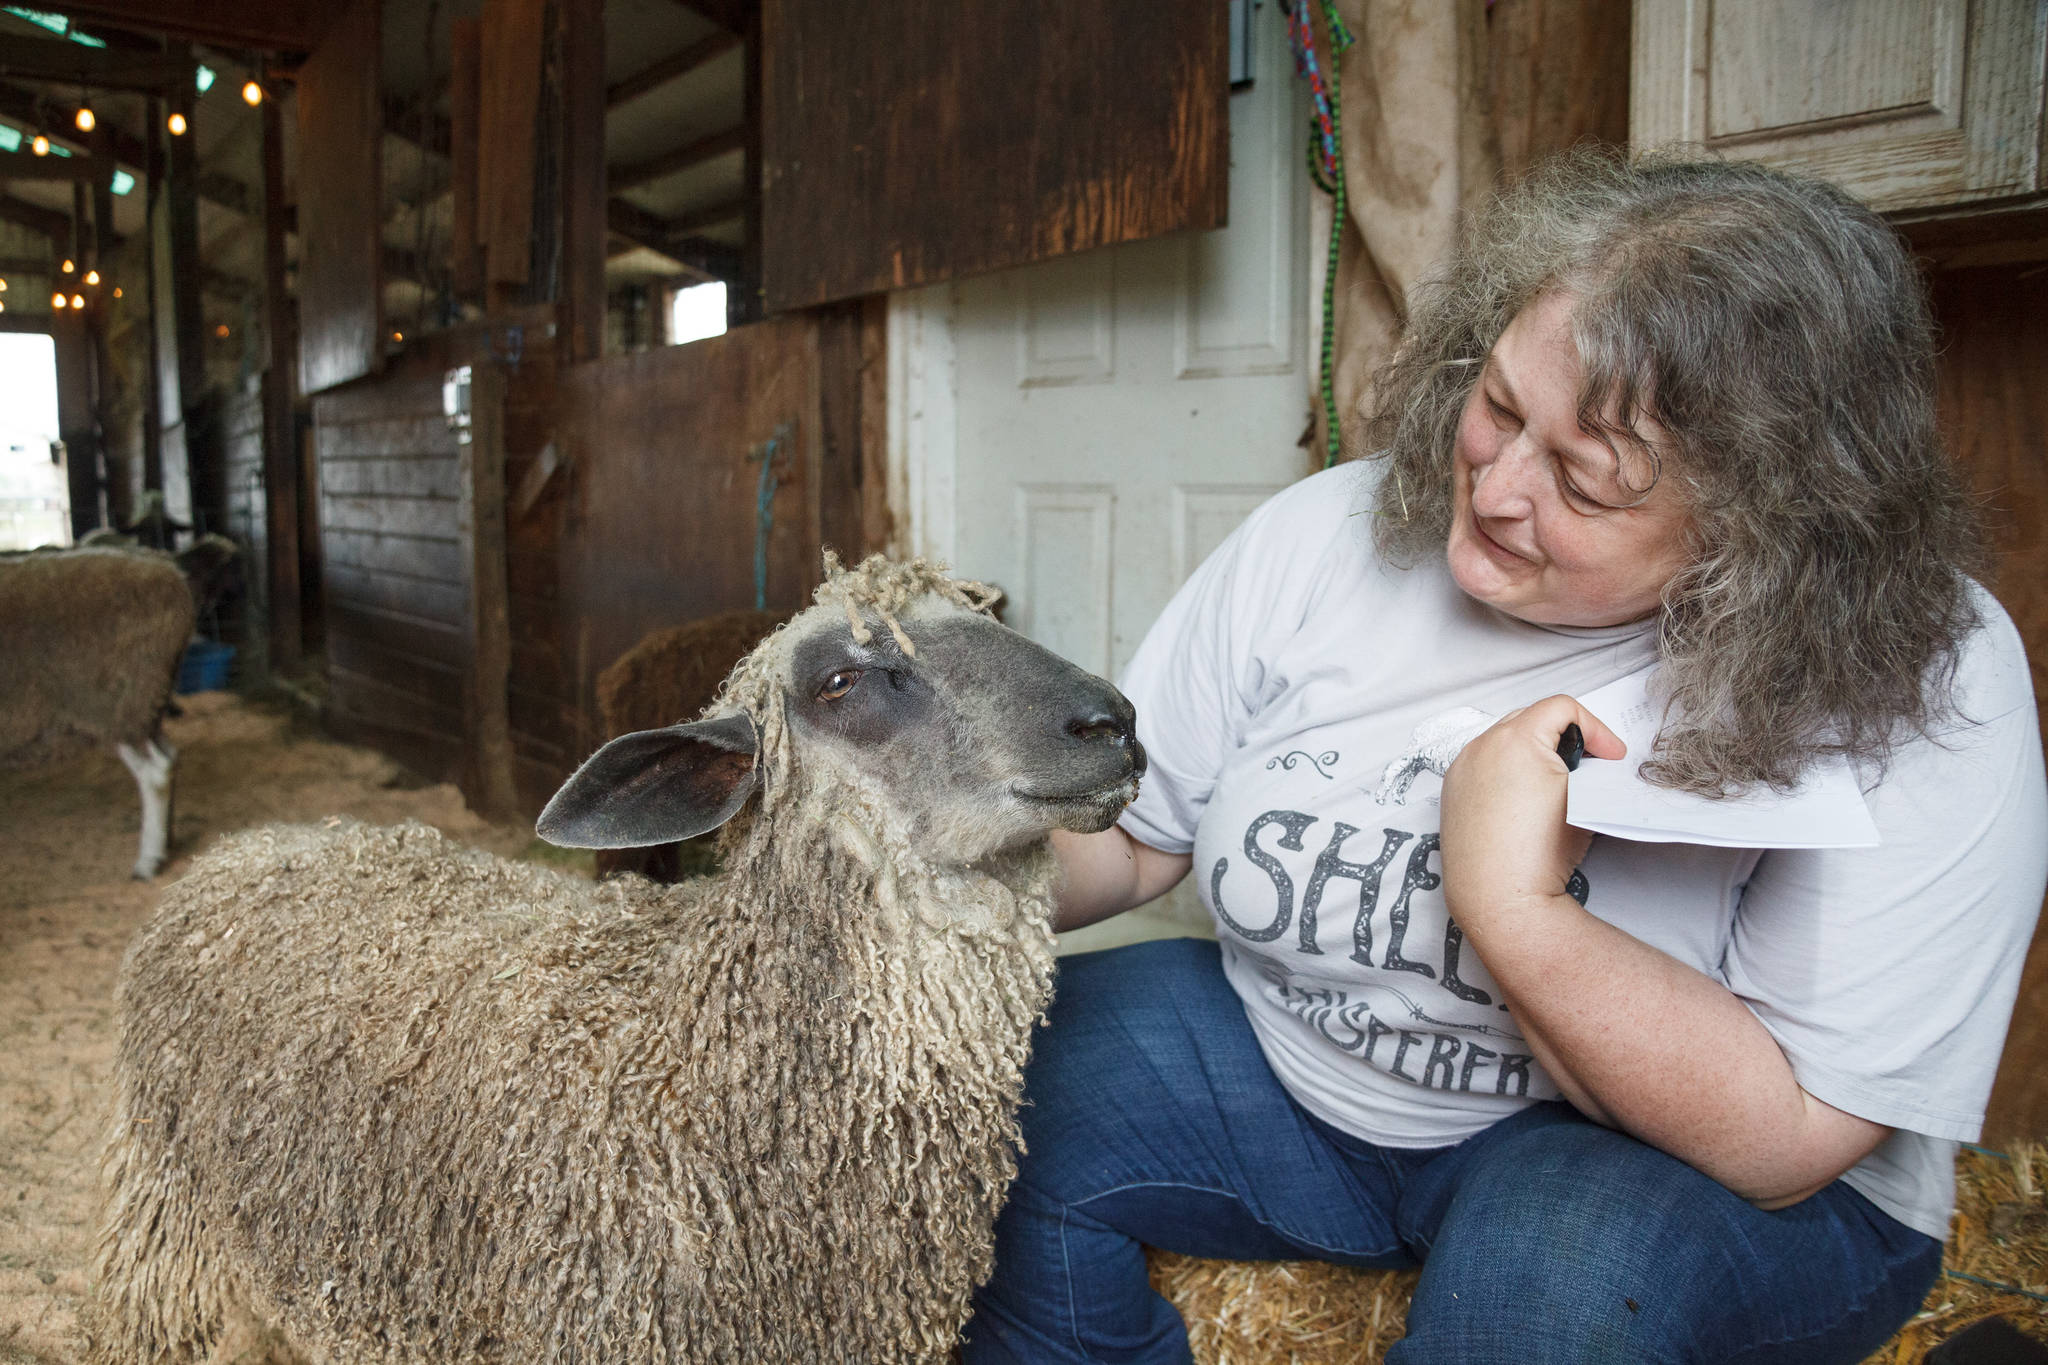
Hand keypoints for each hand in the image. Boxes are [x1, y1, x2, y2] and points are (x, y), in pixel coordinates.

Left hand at [1438, 695, 1624, 934]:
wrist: (1500, 895)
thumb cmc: (1541, 851)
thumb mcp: (1582, 797)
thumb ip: (1586, 766)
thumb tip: (1584, 762)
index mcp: (1515, 738)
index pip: (1562, 708)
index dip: (1596, 728)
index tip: (1611, 756)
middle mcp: (1480, 745)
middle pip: (1530, 719)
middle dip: (1563, 736)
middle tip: (1589, 765)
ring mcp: (1461, 767)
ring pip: (1503, 741)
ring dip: (1532, 751)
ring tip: (1555, 781)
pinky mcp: (1451, 790)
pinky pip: (1483, 764)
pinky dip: (1506, 770)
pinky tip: (1522, 797)